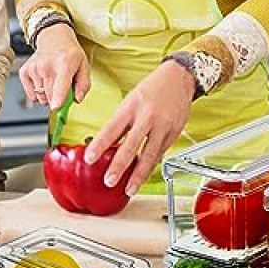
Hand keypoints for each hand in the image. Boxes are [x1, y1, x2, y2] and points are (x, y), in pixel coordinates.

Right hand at [19, 22, 90, 109]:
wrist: (53, 38)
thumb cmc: (69, 53)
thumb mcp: (84, 65)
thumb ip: (84, 84)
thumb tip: (77, 99)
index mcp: (64, 64)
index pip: (60, 84)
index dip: (58, 98)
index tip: (56, 106)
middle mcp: (46, 66)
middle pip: (50, 97)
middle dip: (58, 99)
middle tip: (63, 87)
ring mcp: (34, 69)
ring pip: (41, 98)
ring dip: (48, 95)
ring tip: (53, 81)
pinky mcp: (25, 72)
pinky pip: (32, 96)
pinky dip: (38, 93)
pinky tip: (43, 81)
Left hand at [84, 59, 195, 195]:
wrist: (178, 79)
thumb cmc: (151, 89)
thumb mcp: (130, 100)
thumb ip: (120, 122)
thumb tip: (106, 143)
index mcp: (131, 106)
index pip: (112, 129)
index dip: (100, 145)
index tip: (90, 158)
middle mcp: (147, 117)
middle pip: (131, 145)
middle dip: (119, 166)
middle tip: (109, 181)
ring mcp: (162, 126)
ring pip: (149, 155)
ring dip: (138, 175)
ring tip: (129, 189)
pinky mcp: (173, 134)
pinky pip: (160, 154)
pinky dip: (150, 167)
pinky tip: (143, 176)